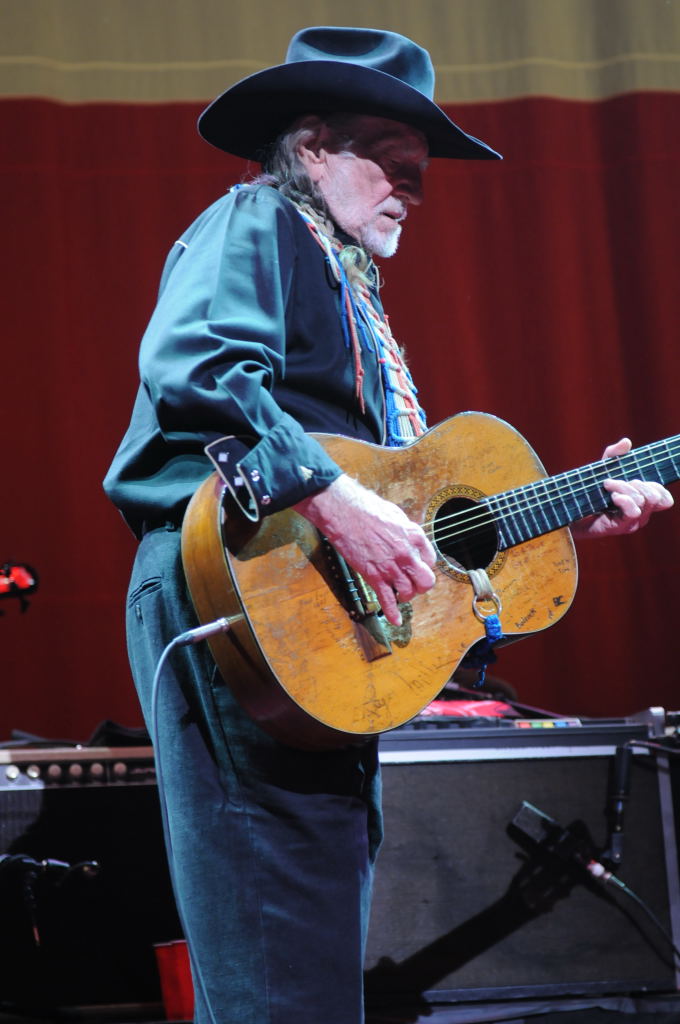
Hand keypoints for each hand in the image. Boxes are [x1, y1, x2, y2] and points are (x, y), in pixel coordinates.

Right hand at [295, 474, 436, 624]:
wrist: (343, 512)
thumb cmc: (367, 509)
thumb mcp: (396, 515)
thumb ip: (406, 531)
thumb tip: (408, 540)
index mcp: (414, 536)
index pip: (431, 560)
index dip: (423, 564)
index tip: (416, 565)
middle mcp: (407, 554)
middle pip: (426, 582)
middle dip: (421, 585)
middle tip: (413, 582)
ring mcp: (391, 567)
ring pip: (409, 593)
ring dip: (405, 595)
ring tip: (399, 593)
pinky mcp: (374, 576)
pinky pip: (387, 600)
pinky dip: (392, 613)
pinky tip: (395, 620)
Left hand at [572, 437, 673, 539]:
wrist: (570, 510)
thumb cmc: (589, 491)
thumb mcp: (602, 468)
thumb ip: (614, 454)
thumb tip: (626, 441)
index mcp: (642, 503)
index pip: (665, 499)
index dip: (656, 487)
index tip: (635, 479)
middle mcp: (641, 515)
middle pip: (655, 497)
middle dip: (637, 483)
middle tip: (615, 481)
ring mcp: (632, 523)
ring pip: (642, 501)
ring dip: (624, 487)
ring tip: (608, 485)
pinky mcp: (621, 527)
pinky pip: (633, 512)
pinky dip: (624, 499)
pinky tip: (612, 496)